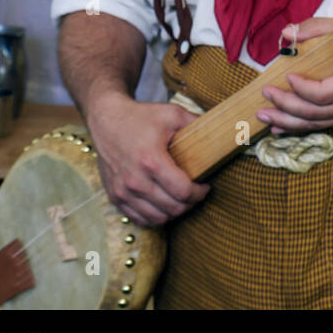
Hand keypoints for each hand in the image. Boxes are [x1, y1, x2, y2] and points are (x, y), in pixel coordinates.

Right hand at [85, 91, 209, 226]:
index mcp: (151, 161)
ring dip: (174, 211)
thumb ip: (198, 124)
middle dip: (190, 202)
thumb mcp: (173, 114)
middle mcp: (135, 180)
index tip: (206, 185)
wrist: (106, 119)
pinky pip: (140, 218)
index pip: (183, 192)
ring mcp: (123, 191)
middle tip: (196, 192)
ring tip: (181, 198)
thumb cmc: (141, 116)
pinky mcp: (115, 196)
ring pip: (157, 218)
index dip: (200, 193)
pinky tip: (163, 203)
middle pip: (172, 208)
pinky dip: (155, 216)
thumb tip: (225, 129)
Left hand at [256, 17, 332, 133]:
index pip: (323, 93)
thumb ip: (316, 29)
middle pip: (315, 112)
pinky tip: (280, 127)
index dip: (300, 88)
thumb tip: (286, 33)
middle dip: (286, 106)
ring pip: (316, 124)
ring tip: (264, 116)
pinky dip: (299, 127)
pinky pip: (322, 125)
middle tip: (264, 95)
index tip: (284, 75)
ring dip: (288, 121)